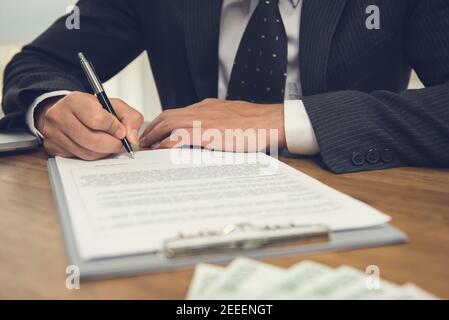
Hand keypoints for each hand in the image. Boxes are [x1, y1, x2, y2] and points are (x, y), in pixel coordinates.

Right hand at [37, 91, 143, 159]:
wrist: (66, 112)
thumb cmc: (93, 109)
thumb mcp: (114, 105)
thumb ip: (130, 117)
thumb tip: (132, 138)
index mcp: (75, 100)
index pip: (98, 119)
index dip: (114, 128)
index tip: (121, 131)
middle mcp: (59, 116)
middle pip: (92, 140)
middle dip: (112, 145)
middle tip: (119, 144)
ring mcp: (54, 133)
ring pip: (87, 152)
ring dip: (104, 152)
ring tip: (109, 145)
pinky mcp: (53, 147)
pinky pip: (79, 158)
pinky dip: (93, 156)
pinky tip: (97, 148)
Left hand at [139, 99, 285, 151]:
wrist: (272, 121)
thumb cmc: (257, 124)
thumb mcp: (233, 119)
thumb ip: (218, 125)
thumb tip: (210, 137)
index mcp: (208, 107)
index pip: (178, 112)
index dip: (163, 122)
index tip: (155, 133)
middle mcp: (202, 110)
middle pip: (168, 115)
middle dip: (153, 127)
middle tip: (143, 140)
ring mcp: (205, 120)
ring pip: (170, 122)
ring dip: (155, 134)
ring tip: (147, 146)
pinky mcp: (209, 132)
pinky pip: (181, 135)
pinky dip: (168, 142)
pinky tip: (162, 150)